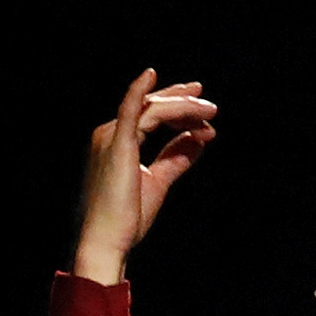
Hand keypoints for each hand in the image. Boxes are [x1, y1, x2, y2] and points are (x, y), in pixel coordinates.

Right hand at [72, 68, 217, 286]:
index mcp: (118, 143)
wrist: (106, 241)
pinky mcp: (116, 144)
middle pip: (152, 108)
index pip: (151, 116)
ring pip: (152, 110)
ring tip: (208, 112)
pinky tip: (151, 75)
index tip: (204, 114)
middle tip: (209, 104)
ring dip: (183, 108)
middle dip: (182, 102)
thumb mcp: (158, 182)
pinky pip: (130, 110)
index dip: (179, 111)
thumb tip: (199, 138)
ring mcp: (110, 137)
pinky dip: (140, 91)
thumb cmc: (126, 219)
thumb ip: (177, 158)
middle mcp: (109, 134)